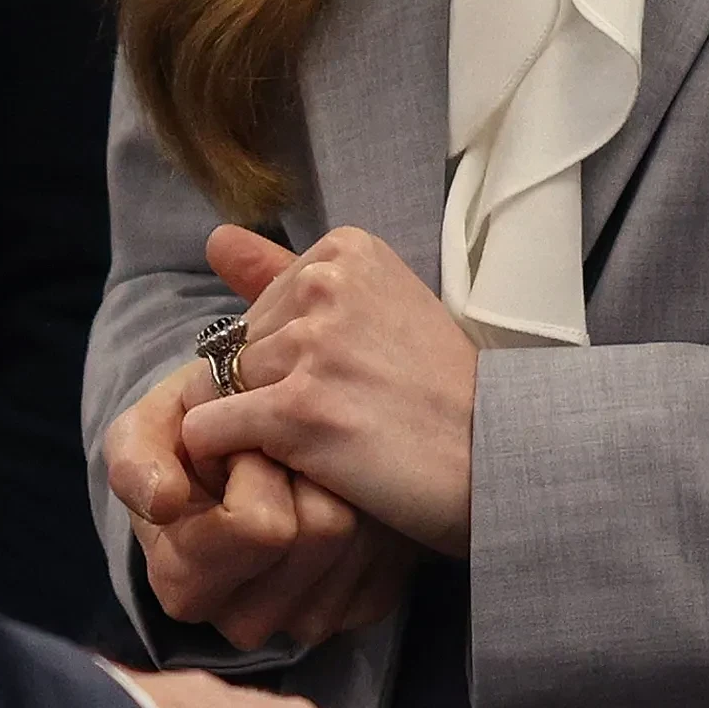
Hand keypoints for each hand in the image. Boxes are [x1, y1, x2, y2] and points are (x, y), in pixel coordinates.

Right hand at [107, 349, 416, 655]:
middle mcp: (242, 621)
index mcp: (182, 584)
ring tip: (307, 473)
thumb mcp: (148, 432)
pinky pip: (387, 566)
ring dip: (343, 486)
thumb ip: (135, 459)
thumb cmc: (195, 441)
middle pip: (321, 534)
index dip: (254, 469)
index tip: (237, 450)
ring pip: (360, 541)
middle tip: (278, 458)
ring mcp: (301, 624)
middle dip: (305, 474)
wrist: (250, 455)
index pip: (262, 526)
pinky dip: (373, 518)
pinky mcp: (354, 614)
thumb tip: (164, 501)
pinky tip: (342, 502)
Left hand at [175, 226, 477, 558]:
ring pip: (220, 388)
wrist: (500, 459)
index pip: (258, 307)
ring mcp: (311, 346)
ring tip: (322, 447)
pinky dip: (226, 458)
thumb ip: (287, 275)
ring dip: (253, 430)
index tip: (347, 382)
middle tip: (339, 420)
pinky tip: (279, 468)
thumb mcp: (378, 309)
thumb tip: (216, 239)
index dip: (286, 359)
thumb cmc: (443, 393)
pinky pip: (209, 430)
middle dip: (267, 392)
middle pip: (237, 346)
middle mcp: (325, 284)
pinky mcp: (297, 409)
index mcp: (344, 252)